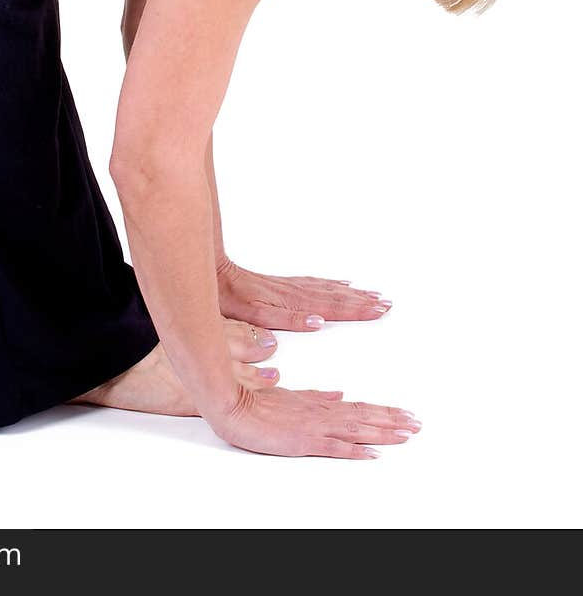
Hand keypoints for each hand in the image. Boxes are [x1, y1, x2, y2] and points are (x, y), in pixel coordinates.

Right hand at [210, 384, 421, 458]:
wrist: (230, 403)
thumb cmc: (254, 399)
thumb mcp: (289, 397)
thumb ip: (316, 397)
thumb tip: (340, 394)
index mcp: (318, 404)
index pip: (358, 408)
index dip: (383, 412)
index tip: (405, 415)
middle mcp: (320, 413)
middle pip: (364, 417)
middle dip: (393, 421)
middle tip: (418, 424)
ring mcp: (313, 427)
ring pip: (356, 429)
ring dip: (384, 432)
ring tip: (408, 434)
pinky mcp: (302, 441)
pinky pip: (335, 447)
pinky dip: (356, 450)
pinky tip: (373, 453)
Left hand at [216, 257, 392, 331]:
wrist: (209, 273)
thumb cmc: (225, 298)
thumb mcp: (252, 314)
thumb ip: (285, 319)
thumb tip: (317, 322)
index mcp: (289, 304)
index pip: (330, 308)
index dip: (355, 311)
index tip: (379, 311)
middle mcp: (292, 293)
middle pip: (333, 297)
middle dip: (361, 302)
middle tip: (387, 304)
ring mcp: (286, 287)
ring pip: (326, 289)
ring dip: (351, 293)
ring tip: (373, 295)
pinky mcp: (279, 285)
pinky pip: (313, 283)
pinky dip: (331, 285)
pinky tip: (341, 284)